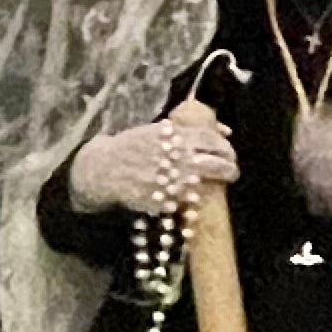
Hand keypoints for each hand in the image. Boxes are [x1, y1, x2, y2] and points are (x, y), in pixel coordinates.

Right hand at [68, 118, 240, 217]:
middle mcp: (176, 157)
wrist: (101, 169)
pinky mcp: (164, 200)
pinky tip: (190, 195)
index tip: (228, 153)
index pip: (212, 139)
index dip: (225, 147)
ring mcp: (171, 180)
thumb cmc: (130, 146)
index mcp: (174, 136)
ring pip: (205, 183)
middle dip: (229, 168)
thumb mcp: (157, 130)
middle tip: (230, 171)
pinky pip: (187, 201)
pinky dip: (191, 198)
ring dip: (212, 184)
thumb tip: (225, 130)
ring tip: (210, 183)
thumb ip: (189, 130)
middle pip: (217, 163)